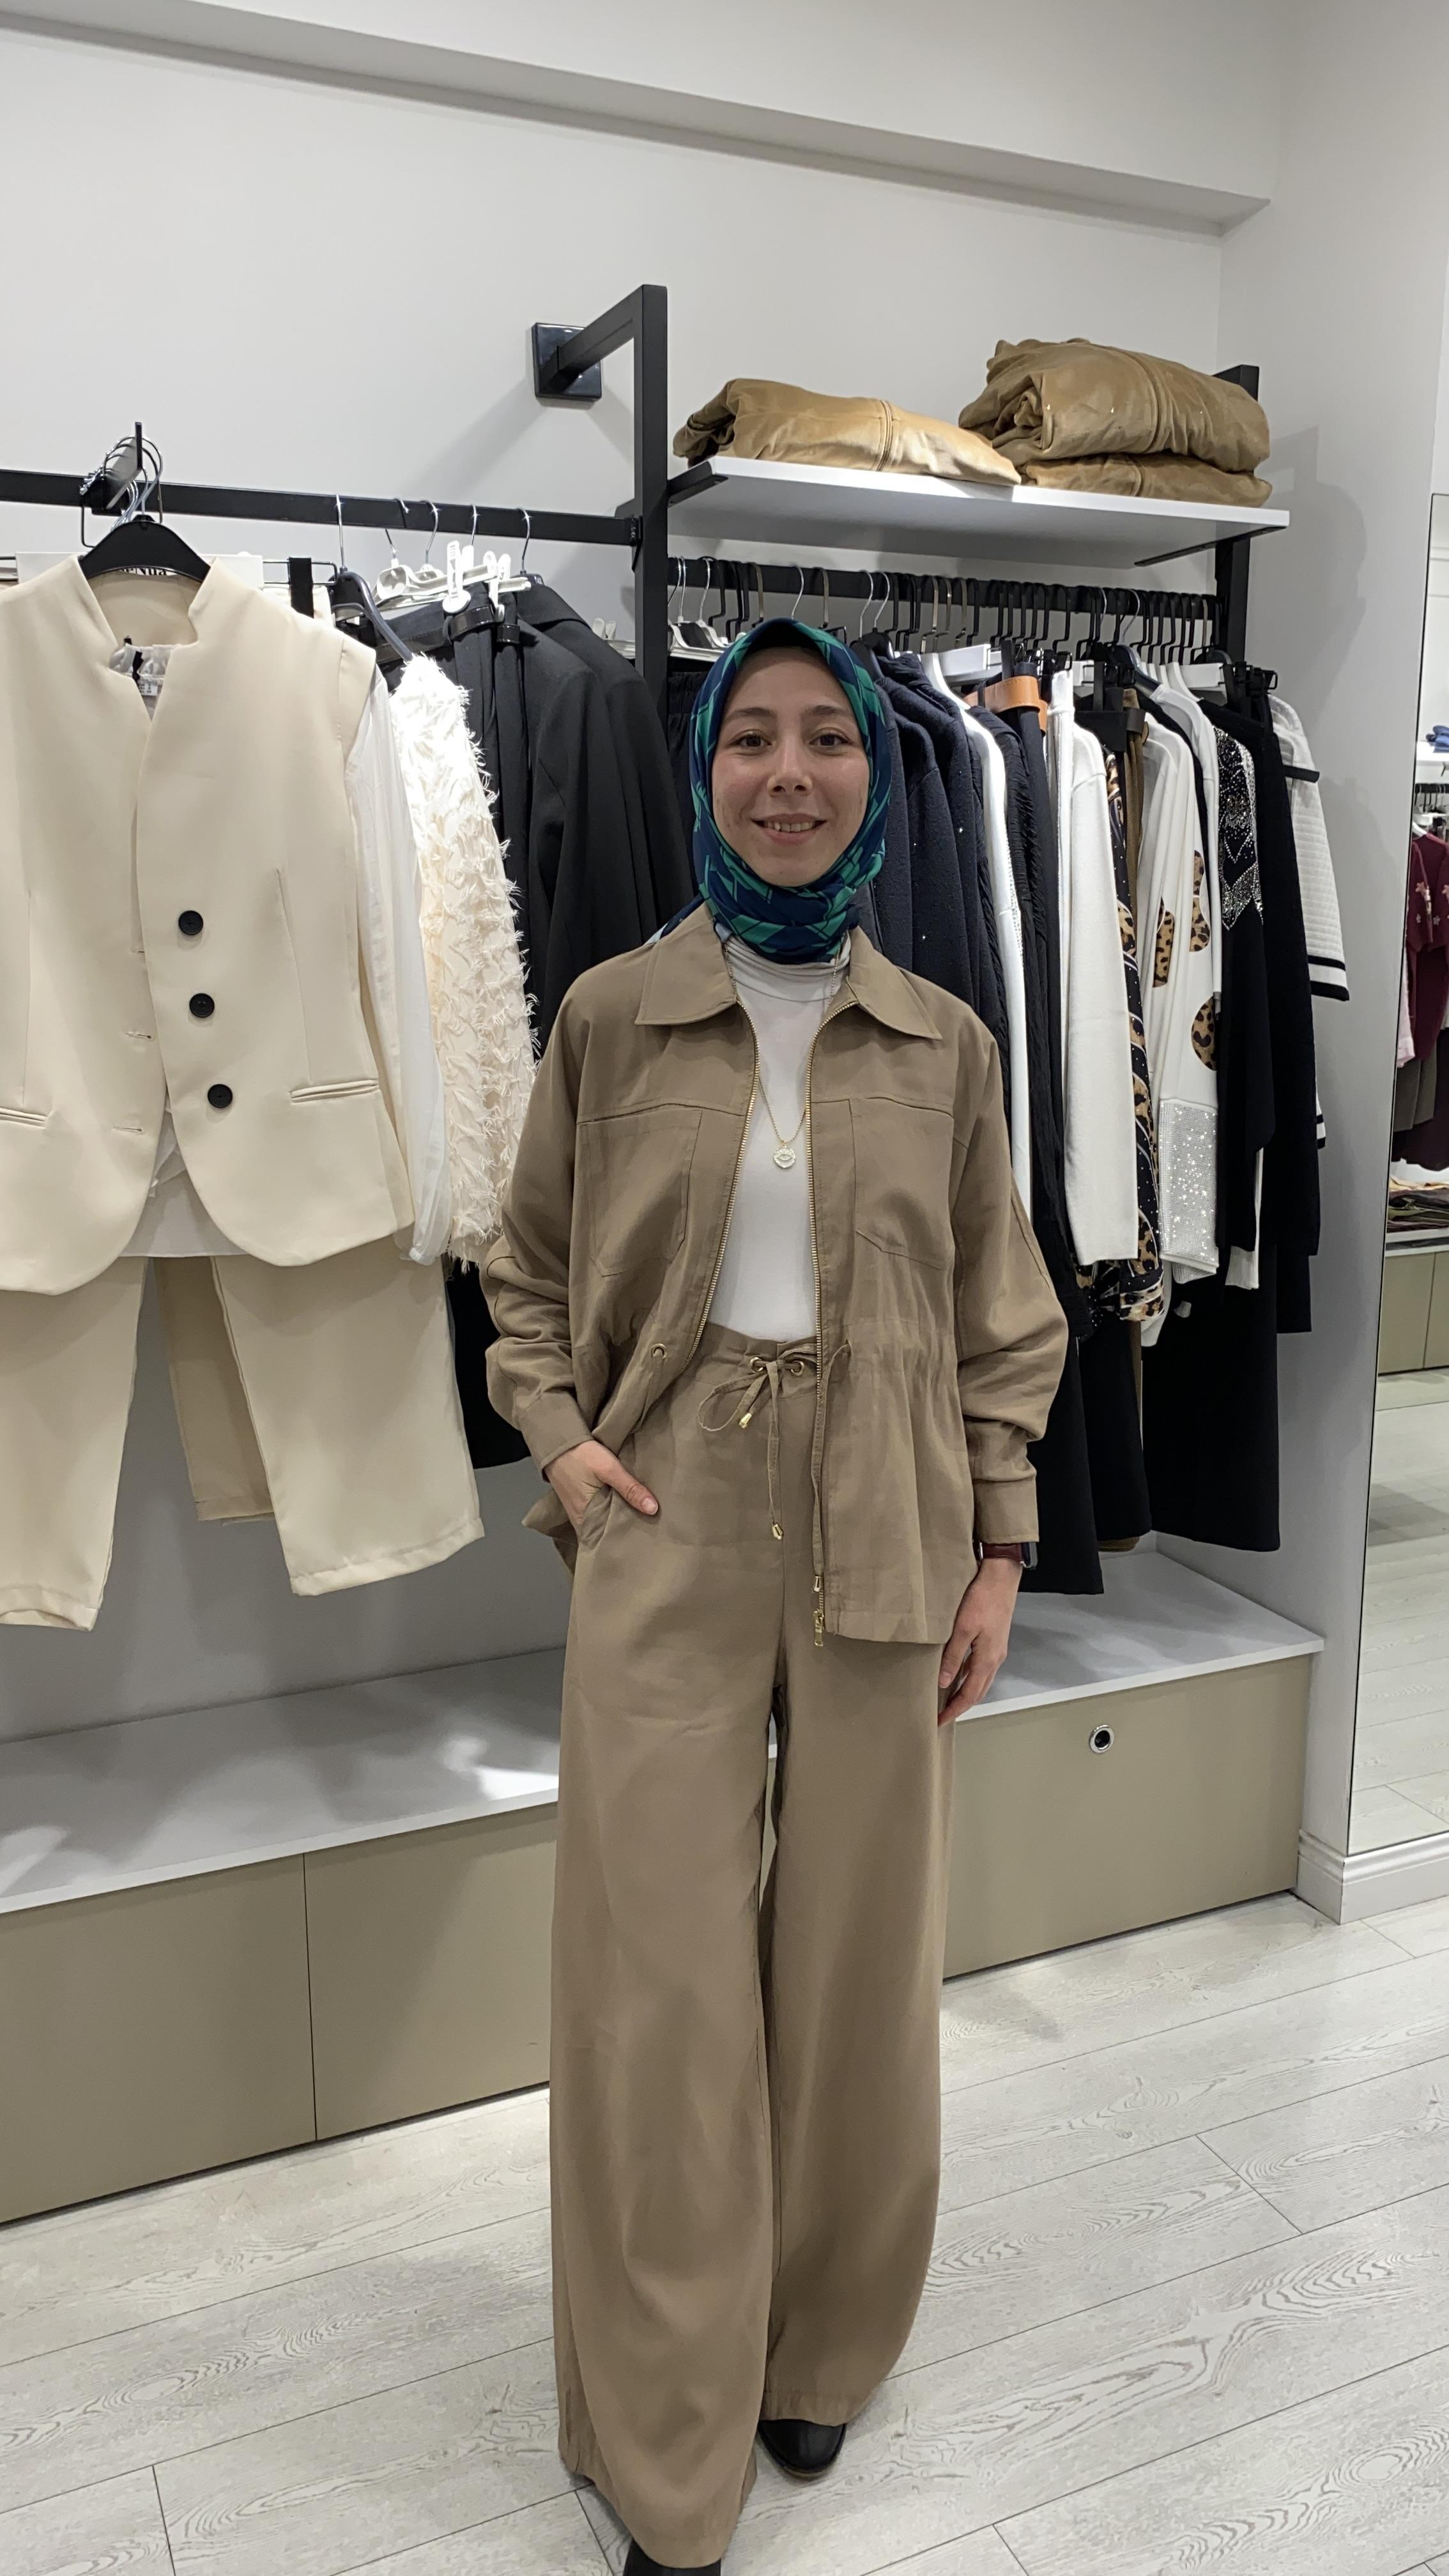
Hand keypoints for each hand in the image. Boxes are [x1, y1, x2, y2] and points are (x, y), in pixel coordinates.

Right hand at [546, 1438, 658, 1534]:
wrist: (557, 1442)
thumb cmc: (581, 1455)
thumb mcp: (609, 1469)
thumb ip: (630, 1489)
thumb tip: (652, 1509)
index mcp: (587, 1518)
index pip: (611, 1538)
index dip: (629, 1537)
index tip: (648, 1535)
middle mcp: (581, 1521)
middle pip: (607, 1531)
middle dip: (626, 1529)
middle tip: (649, 1528)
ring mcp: (578, 1513)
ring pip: (603, 1523)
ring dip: (618, 1520)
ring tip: (641, 1518)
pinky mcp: (578, 1504)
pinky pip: (597, 1514)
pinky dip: (609, 1512)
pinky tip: (623, 1507)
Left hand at [937, 1556, 1021, 1724]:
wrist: (1001, 1577)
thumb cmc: (982, 1599)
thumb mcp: (963, 1628)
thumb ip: (953, 1656)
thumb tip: (943, 1682)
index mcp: (987, 1659)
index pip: (969, 1695)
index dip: (954, 1710)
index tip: (939, 1721)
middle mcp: (995, 1659)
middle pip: (977, 1693)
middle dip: (960, 1706)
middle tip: (942, 1715)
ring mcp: (997, 1651)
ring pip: (981, 1681)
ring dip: (966, 1694)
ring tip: (948, 1700)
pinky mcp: (995, 1641)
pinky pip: (982, 1668)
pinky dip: (970, 1678)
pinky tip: (959, 1675)